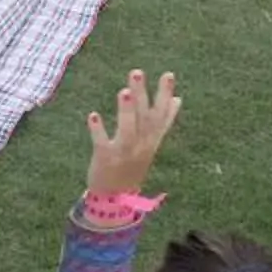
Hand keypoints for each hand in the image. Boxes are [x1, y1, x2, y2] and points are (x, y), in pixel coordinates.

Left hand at [85, 70, 180, 196]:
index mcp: (152, 140)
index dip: (165, 95)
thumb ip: (163, 122)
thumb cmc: (133, 165)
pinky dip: (98, 130)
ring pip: (128, 130)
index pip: (161, 115)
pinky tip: (93, 115)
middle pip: (144, 118)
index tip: (168, 74)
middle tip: (136, 72)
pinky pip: (102, 143)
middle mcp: (141, 145)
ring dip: (126, 110)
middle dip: (142, 94)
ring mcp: (124, 153)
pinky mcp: (105, 159)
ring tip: (124, 91)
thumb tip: (178, 99)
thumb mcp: (151, 144)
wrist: (116, 199)